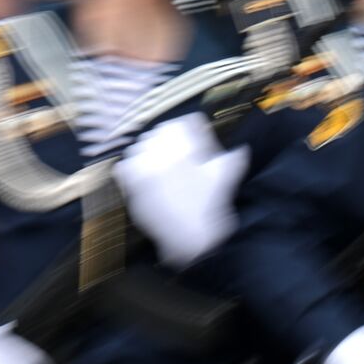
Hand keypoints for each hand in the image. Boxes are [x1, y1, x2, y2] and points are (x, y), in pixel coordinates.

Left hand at [114, 112, 249, 268]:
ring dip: (151, 151)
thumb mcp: (227, 176)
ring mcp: (142, 170)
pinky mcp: (130, 186)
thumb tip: (238, 147)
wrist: (191, 241)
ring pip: (141, 146)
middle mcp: (160, 154)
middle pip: (160, 131)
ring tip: (163, 164)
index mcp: (186, 148)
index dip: (192, 129)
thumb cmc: (212, 207)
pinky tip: (147, 176)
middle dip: (171, 139)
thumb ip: (233, 156)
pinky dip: (134, 166)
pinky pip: (125, 165)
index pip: (183, 123)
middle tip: (181, 153)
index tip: (196, 138)